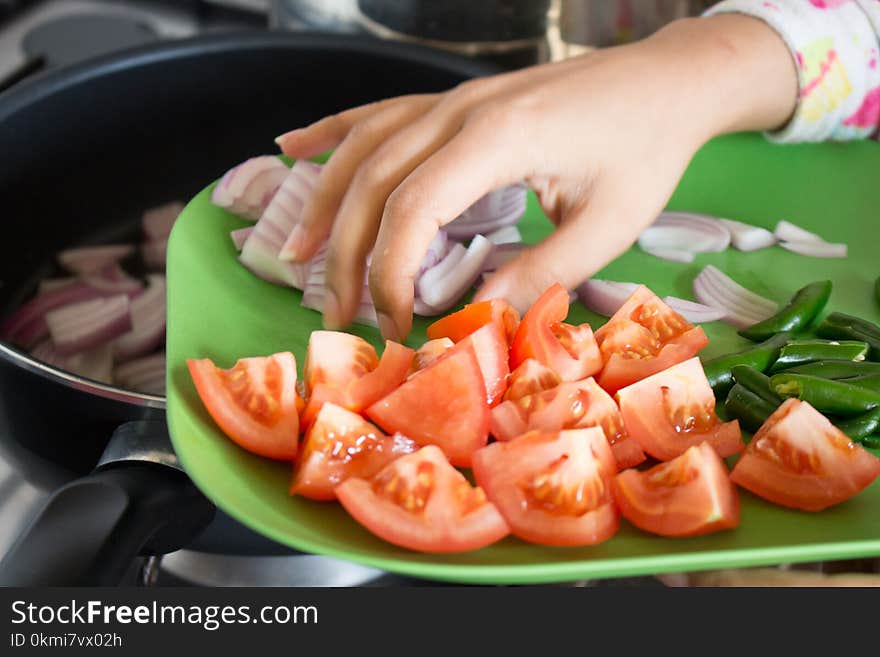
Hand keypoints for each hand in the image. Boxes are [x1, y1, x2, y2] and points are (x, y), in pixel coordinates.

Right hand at [277, 15, 795, 340]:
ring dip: (323, 201)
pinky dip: (332, 132)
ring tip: (297, 255)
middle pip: (372, 180)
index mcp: (497, 137)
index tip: (397, 325)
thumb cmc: (647, 151)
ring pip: (363, 146)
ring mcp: (453, 99)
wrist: (669, 81)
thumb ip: (537, 276)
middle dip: (345, 254)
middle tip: (339, 315)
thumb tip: (473, 326)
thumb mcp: (605, 227)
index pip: (412, 208)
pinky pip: (379, 112)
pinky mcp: (456, 100)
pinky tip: (293, 146)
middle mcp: (460, 109)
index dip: (389, 272)